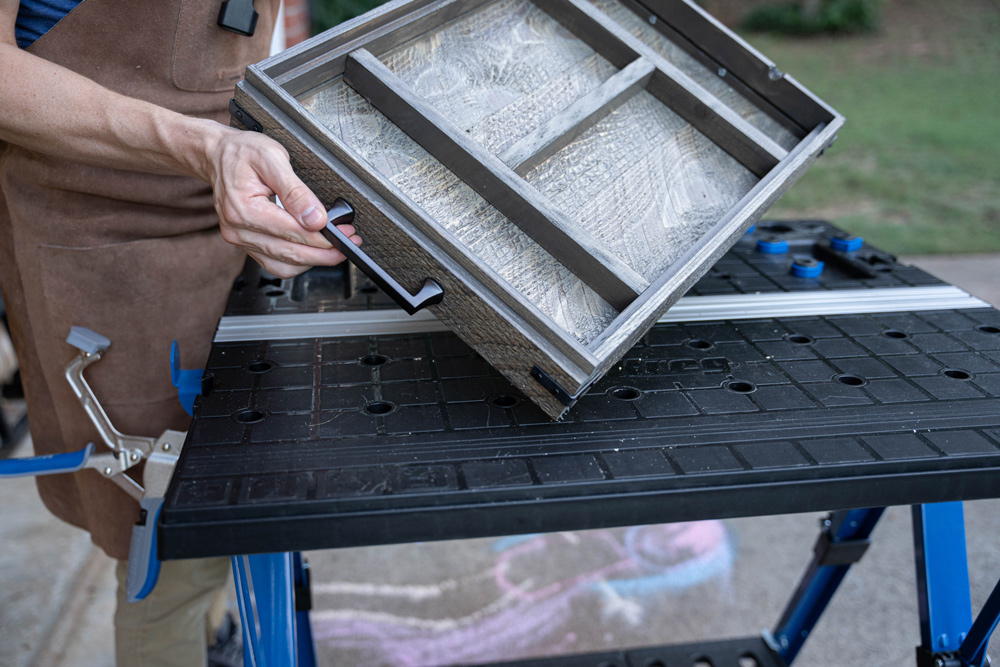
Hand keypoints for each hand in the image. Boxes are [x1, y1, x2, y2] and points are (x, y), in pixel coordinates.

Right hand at [205, 126, 360, 278]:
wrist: (218, 155)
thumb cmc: (242, 153)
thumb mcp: (273, 159)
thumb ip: (296, 191)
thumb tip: (316, 218)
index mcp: (243, 209)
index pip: (292, 233)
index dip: (322, 238)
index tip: (343, 235)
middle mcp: (238, 229)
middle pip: (290, 254)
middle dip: (324, 253)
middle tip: (346, 245)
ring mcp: (240, 239)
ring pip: (283, 265)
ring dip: (312, 261)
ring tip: (335, 249)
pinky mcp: (246, 243)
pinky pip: (275, 263)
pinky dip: (297, 261)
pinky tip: (313, 251)